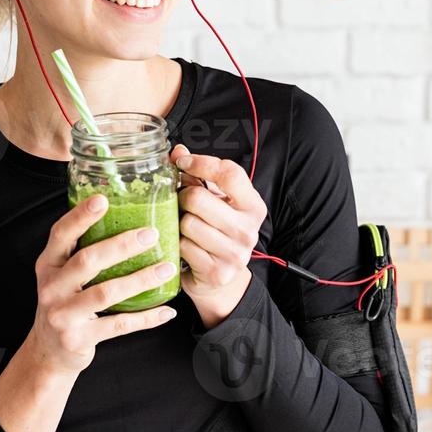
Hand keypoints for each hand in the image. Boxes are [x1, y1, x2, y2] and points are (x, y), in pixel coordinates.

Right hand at [28, 194, 178, 375]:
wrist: (48, 353)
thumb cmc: (64, 304)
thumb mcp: (61, 276)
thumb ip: (80, 251)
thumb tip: (122, 217)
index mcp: (48, 265)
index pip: (60, 235)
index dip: (80, 217)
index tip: (103, 199)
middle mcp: (51, 288)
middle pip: (87, 261)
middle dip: (121, 246)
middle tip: (151, 234)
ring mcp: (63, 315)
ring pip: (106, 293)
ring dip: (140, 279)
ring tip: (166, 268)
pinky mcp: (79, 338)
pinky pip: (119, 325)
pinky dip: (146, 318)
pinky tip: (167, 310)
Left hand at [170, 143, 265, 322]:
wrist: (221, 280)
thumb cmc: (216, 233)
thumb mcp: (215, 202)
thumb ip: (198, 176)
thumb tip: (178, 151)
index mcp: (253, 206)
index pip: (229, 173)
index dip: (201, 163)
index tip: (183, 163)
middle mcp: (248, 229)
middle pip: (199, 198)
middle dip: (183, 198)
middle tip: (183, 204)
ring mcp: (235, 253)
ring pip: (188, 223)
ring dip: (180, 224)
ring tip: (186, 229)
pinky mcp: (218, 271)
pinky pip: (184, 246)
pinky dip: (179, 245)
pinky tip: (187, 247)